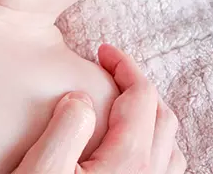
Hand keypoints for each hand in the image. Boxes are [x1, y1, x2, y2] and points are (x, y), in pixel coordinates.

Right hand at [14, 44, 184, 173]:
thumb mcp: (42, 170)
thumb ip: (66, 128)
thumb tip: (82, 98)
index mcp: (128, 161)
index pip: (141, 95)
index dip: (124, 65)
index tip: (102, 50)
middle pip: (162, 114)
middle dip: (138, 84)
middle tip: (109, 68)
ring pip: (169, 143)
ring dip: (150, 113)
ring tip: (120, 101)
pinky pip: (165, 168)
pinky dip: (154, 142)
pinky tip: (131, 146)